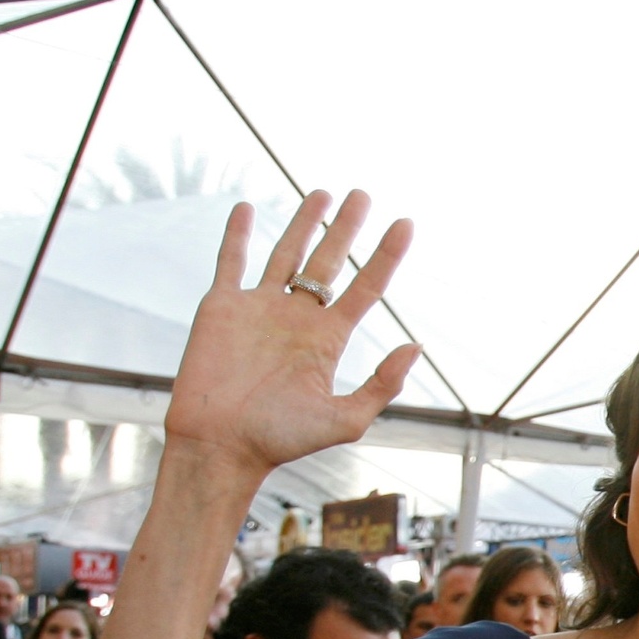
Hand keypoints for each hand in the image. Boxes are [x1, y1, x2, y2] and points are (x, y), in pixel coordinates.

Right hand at [166, 191, 419, 483]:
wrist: (222, 445)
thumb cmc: (282, 440)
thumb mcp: (346, 418)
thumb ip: (382, 384)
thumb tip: (416, 346)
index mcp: (328, 339)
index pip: (366, 288)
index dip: (387, 256)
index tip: (406, 224)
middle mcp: (298, 318)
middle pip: (329, 262)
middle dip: (346, 228)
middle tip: (363, 195)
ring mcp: (260, 308)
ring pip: (286, 254)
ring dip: (303, 223)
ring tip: (323, 193)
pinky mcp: (223, 306)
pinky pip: (231, 261)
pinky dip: (238, 235)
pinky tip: (249, 209)